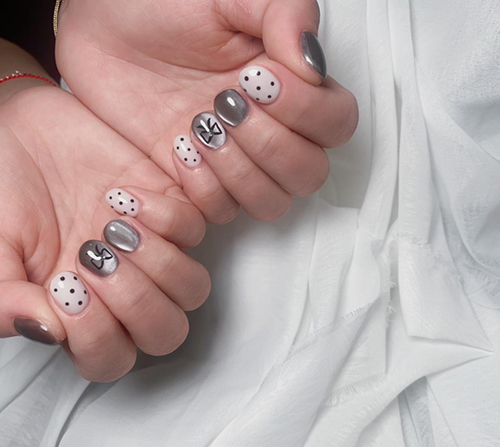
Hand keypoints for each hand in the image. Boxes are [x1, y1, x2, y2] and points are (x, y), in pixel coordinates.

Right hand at [0, 59, 209, 381]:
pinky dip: (168, 216)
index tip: (67, 288)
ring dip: (159, 263)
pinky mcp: (170, 211)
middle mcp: (123, 289)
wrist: (24, 132)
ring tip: (112, 227)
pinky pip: (196, 229)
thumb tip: (44, 330)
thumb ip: (4, 298)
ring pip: (192, 288)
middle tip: (95, 258)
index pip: (111, 358)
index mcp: (79, 312)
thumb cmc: (4, 191)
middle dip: (137, 303)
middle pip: (166, 332)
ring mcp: (151, 252)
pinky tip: (123, 195)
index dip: (97, 337)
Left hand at [56, 0, 357, 222]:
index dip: (306, 111)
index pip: (336, 123)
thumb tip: (312, 66)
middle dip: (271, 146)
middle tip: (226, 105)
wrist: (101, 29)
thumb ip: (285, 14)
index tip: (258, 78)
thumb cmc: (161, 5)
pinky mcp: (198, 182)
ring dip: (240, 172)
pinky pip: (222, 212)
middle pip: (309, 174)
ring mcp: (234, 162)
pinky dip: (204, 188)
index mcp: (290, 86)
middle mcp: (269, 130)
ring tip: (199, 127)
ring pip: (273, 203)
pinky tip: (178, 148)